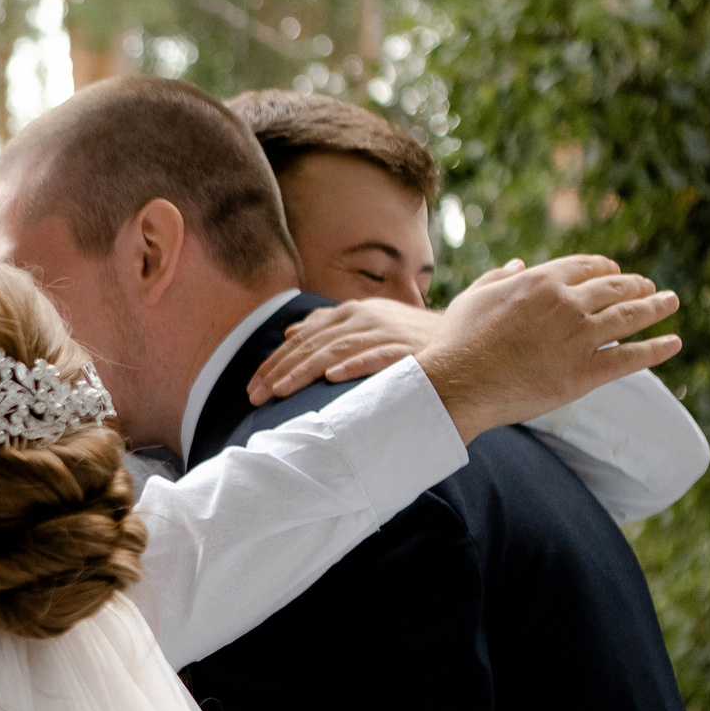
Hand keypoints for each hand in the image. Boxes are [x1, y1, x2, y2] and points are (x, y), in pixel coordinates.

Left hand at [248, 297, 441, 402]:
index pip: (300, 340)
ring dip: (304, 371)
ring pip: (334, 351)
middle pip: (310, 346)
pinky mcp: (405, 348)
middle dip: (279, 371)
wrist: (458, 341)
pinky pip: (376, 356)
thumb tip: (292, 331)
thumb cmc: (404, 339)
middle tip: (255, 397)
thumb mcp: (364, 326)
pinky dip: (353, 365)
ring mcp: (383, 331)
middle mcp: (362, 317)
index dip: (273, 363)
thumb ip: (328, 327)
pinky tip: (333, 377)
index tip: (251, 389)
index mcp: (348, 313)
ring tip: (281, 391)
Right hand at [415, 255, 681, 443]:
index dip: (606, 268)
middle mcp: (568, 304)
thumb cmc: (457, 342)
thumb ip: (497, 277)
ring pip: (630, 317)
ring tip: (671, 302)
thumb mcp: (472, 298)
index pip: (587, 267)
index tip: (616, 272)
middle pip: (615, 288)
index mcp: (541, 282)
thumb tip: (517, 263)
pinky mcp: (585, 372)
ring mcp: (580, 338)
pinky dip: (656, 349)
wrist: (457, 384)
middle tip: (650, 288)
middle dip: (637, 285)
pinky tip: (673, 343)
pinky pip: (631, 357)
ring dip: (656, 308)